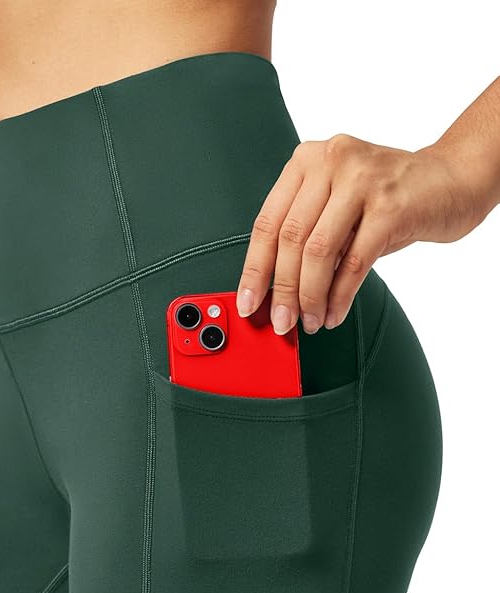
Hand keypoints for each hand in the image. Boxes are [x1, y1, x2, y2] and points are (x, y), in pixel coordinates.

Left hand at [236, 134, 484, 333]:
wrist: (452, 180)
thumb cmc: (388, 199)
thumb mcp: (337, 207)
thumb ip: (306, 237)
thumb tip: (273, 292)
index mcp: (307, 161)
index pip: (268, 222)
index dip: (254, 269)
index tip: (248, 303)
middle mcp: (331, 161)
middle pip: (290, 239)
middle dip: (282, 290)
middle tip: (281, 322)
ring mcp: (362, 180)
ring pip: (318, 252)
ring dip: (310, 297)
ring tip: (310, 321)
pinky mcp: (391, 205)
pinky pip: (354, 262)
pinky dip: (340, 296)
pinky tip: (334, 313)